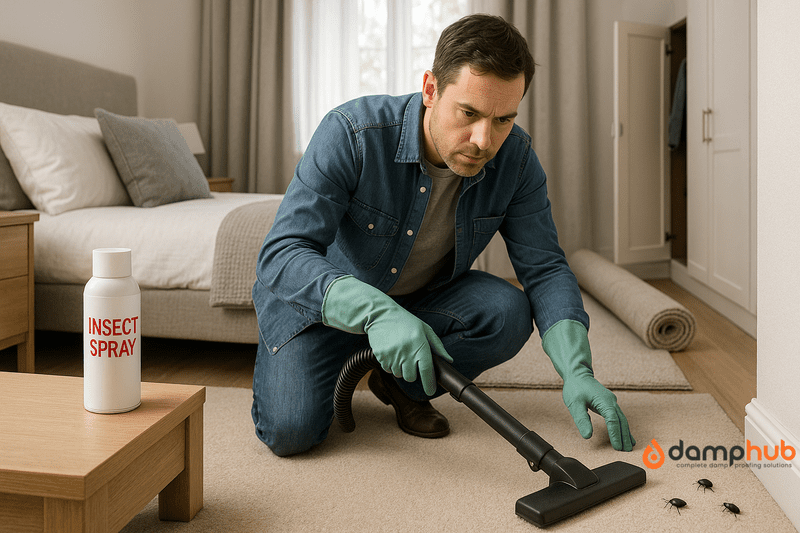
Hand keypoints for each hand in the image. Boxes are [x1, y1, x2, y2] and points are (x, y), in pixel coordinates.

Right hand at [322, 275, 451, 395]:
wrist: (381, 315)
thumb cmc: (406, 322)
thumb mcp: (425, 329)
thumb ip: (437, 346)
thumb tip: (449, 360)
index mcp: (420, 345)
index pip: (426, 371)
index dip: (429, 384)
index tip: (430, 391)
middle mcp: (406, 351)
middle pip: (411, 377)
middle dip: (412, 373)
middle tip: (411, 361)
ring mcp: (392, 354)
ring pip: (399, 374)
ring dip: (401, 369)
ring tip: (400, 353)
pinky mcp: (380, 356)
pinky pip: (387, 369)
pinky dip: (390, 365)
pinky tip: (391, 352)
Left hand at [542, 319, 634, 451]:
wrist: (577, 374)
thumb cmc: (575, 387)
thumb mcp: (574, 404)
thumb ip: (582, 420)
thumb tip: (588, 436)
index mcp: (604, 401)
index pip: (612, 420)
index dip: (615, 435)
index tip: (617, 447)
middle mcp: (611, 401)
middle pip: (621, 421)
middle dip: (624, 437)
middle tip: (626, 451)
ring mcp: (612, 402)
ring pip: (622, 419)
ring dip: (625, 433)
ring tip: (629, 446)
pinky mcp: (609, 403)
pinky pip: (619, 417)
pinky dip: (622, 427)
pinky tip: (626, 434)